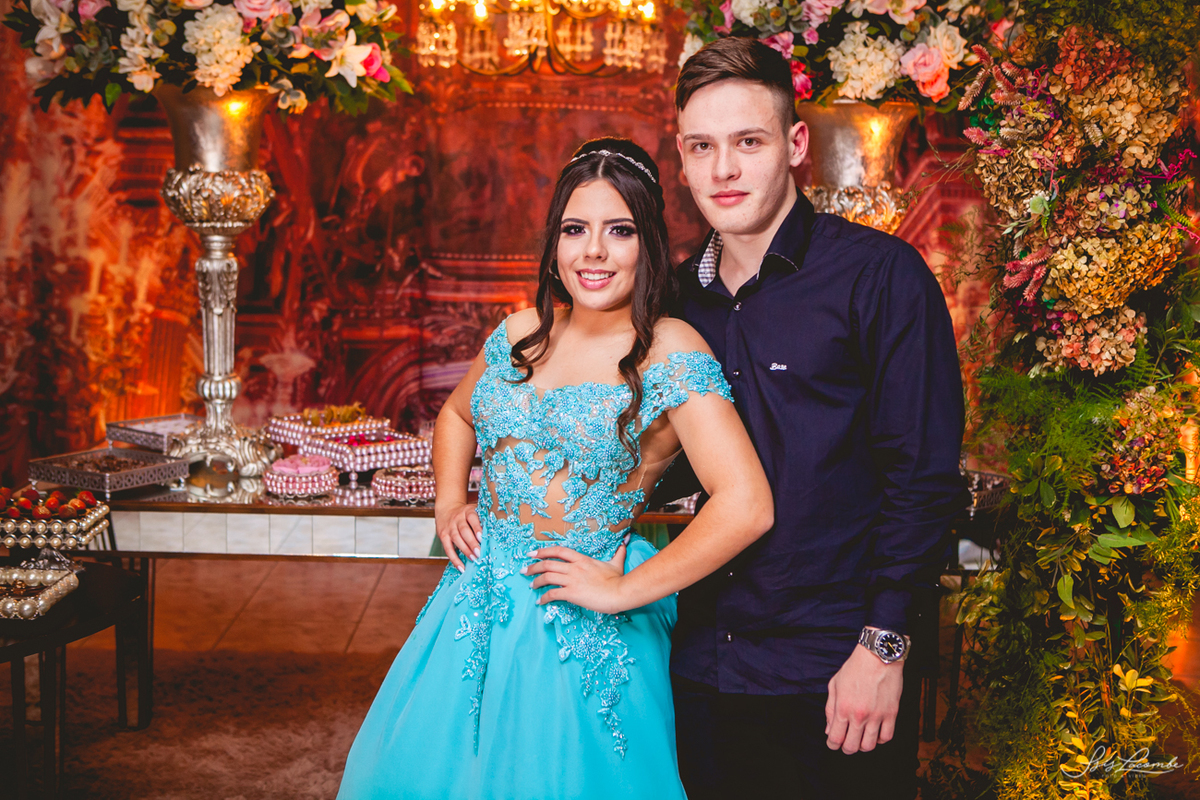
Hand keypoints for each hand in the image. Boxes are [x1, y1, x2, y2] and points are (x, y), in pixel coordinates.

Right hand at [435, 502, 480, 571]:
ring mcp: (449, 528)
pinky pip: (448, 549)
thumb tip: (496, 534)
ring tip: (473, 559)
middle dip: (472, 543)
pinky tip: (461, 567)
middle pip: (464, 530)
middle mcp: (457, 519)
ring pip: (456, 539)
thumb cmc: (466, 514)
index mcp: (468, 511)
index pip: (472, 518)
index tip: (482, 537)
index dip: (477, 528)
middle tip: (479, 553)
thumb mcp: (474, 511)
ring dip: (465, 550)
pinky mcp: (443, 536)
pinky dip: (454, 559)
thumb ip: (483, 520)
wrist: (447, 509)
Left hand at [523, 537, 629, 614]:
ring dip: (536, 581)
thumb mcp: (616, 563)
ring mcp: (572, 580)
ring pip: (547, 577)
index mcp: (582, 559)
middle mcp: (574, 567)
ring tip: (531, 585)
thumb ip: (618, 553)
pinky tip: (540, 601)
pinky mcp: (572, 593)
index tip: (532, 553)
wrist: (620, 592)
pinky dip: (544, 598)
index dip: (543, 551)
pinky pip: (552, 594)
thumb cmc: (619, 579)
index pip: (558, 551)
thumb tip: (624, 543)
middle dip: (533, 567)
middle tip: (524, 570)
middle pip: (547, 564)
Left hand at [824, 635, 903, 753]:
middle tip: (846, 743)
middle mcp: (859, 715)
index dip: (832, 744)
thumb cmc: (855, 668)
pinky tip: (876, 732)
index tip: (833, 743)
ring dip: (863, 746)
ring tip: (861, 737)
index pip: (835, 738)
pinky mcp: (892, 713)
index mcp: (843, 708)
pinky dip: (880, 739)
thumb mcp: (834, 684)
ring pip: (869, 746)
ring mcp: (877, 716)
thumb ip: (830, 709)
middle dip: (846, 748)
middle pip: (852, 747)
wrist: (878, 656)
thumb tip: (828, 729)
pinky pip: (887, 737)